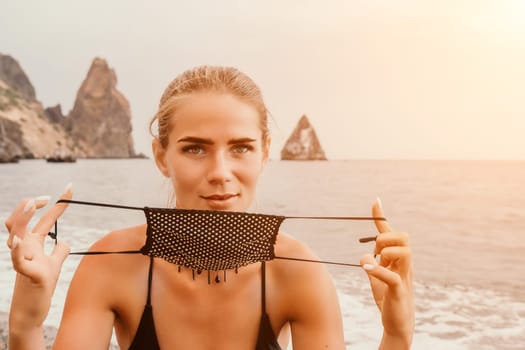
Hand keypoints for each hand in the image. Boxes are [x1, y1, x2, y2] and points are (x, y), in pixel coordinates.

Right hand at [6, 185, 71, 330]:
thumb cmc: (40, 287)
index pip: (44, 218)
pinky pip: (17, 261)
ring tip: (32, 204)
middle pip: (20, 220)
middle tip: (46, 198)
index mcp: (33, 244)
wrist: (30, 312)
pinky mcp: (26, 275)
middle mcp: (25, 248)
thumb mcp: (53, 265)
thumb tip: (65, 241)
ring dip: (22, 218)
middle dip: (30, 205)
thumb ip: (59, 251)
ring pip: (15, 234)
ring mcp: (23, 259)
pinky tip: (18, 242)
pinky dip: (16, 251)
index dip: (58, 203)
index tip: (71, 188)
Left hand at [360, 198, 413, 347]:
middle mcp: (404, 264)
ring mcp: (404, 277)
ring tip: (374, 261)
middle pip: (404, 237)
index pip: (391, 233)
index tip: (375, 200)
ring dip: (386, 251)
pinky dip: (378, 270)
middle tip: (375, 251)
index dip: (381, 217)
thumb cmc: (388, 298)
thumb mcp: (376, 277)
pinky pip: (392, 276)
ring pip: (405, 252)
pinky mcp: (399, 291)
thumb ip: (372, 263)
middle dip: (386, 237)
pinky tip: (366, 268)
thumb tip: (365, 253)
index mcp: (398, 258)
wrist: (397, 324)